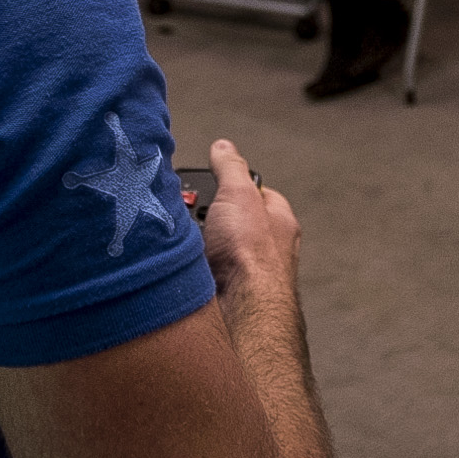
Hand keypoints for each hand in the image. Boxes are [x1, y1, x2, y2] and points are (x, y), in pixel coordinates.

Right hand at [197, 138, 299, 293]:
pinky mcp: (223, 292)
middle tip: (191, 213)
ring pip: (209, 246)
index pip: (255, 191)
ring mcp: (243, 272)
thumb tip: (223, 148)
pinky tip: (182, 263)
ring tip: (184, 240)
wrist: (240, 309)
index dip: (231, 182)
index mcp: (277, 221)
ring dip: (194, 242)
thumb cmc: (252, 256)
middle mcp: (264, 248)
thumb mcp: (238, 193)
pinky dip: (187, 265)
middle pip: (227, 219)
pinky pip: (198, 270)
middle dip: (205, 215)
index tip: (211, 178)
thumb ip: (230, 168)